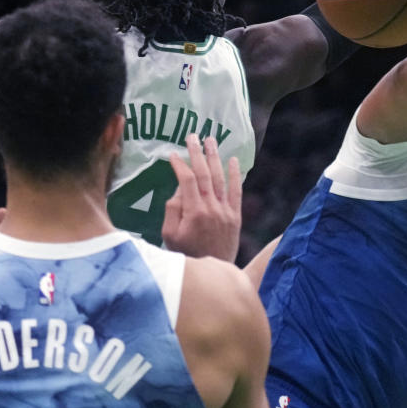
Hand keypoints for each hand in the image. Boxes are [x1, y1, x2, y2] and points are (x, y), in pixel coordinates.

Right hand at [161, 134, 241, 261]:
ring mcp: (226, 211)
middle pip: (204, 174)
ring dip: (215, 158)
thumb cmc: (186, 254)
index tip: (172, 154)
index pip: (187, 181)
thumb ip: (172, 210)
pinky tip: (233, 160)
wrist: (212, 271)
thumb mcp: (170, 235)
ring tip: (210, 140)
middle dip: (197, 153)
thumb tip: (179, 190)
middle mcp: (212, 208)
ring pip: (220, 179)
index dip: (179, 165)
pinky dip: (236, 175)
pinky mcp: (235, 215)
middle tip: (192, 136)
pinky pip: (237, 191)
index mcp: (194, 212)